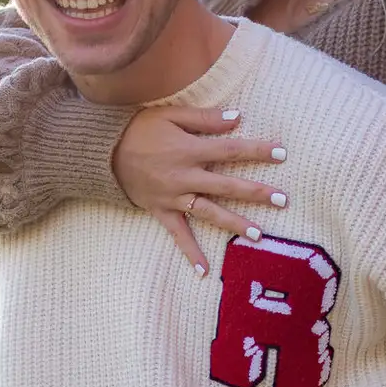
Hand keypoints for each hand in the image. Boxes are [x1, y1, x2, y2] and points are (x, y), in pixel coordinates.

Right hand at [113, 106, 288, 274]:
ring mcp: (173, 197)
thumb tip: (238, 117)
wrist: (103, 152)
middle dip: (255, 192)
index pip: (231, 150)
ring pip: (209, 212)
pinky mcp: (160, 211)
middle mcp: (185, 176)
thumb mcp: (171, 114)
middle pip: (227, 185)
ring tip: (258, 234)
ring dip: (234, 223)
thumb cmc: (139, 128)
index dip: (257, 151)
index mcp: (190, 150)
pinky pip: (177, 235)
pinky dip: (190, 253)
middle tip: (282, 200)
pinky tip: (205, 272)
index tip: (282, 153)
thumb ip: (205, 118)